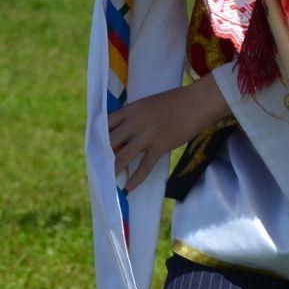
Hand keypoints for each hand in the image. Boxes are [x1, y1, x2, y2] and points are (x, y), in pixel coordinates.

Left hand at [107, 75, 230, 189]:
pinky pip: (144, 167)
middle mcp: (133, 123)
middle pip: (110, 142)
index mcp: (129, 110)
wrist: (195, 103)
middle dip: (102, 155)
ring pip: (123, 156)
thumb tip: (124, 131)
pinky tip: (129, 187)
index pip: (105, 123)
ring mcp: (146, 136)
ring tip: (106, 180)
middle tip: (96, 166)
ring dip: (113, 170)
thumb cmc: (173, 101)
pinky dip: (135, 179)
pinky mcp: (160, 147)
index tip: (92, 145)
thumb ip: (134, 116)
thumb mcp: (146, 104)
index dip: (97, 135)